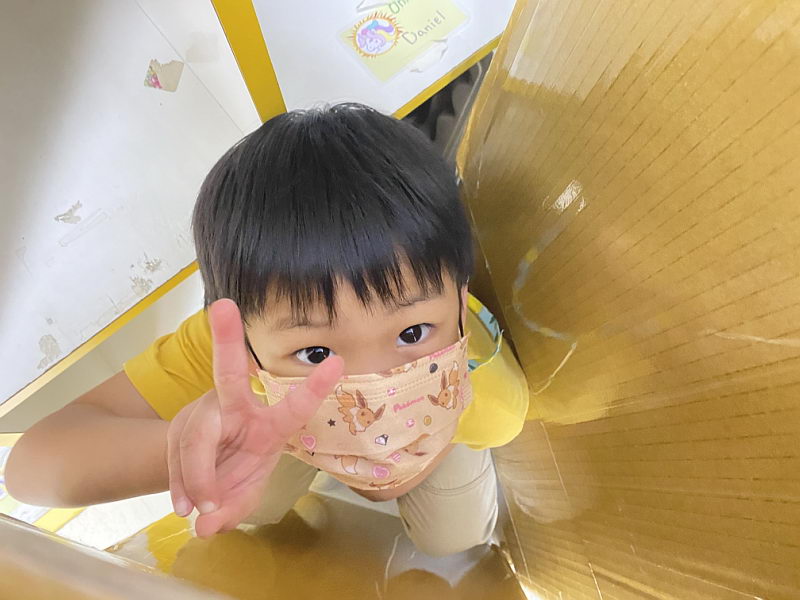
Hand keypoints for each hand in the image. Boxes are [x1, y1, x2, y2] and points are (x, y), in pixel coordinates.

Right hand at [167, 299, 342, 536]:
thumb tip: (206, 524)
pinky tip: (182, 505)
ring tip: (195, 510)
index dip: (316, 387)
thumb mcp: (244, 495)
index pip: (294, 406)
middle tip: (223, 305)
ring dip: (196, 478)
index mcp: (269, 425)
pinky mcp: (180, 425)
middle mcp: (236, 408)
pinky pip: (175, 454)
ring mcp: (204, 413)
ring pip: (195, 439)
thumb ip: (232, 510)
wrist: (201, 476)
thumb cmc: (237, 474)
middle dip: (227, 339)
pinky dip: (179, 484)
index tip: (339, 362)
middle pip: (228, 373)